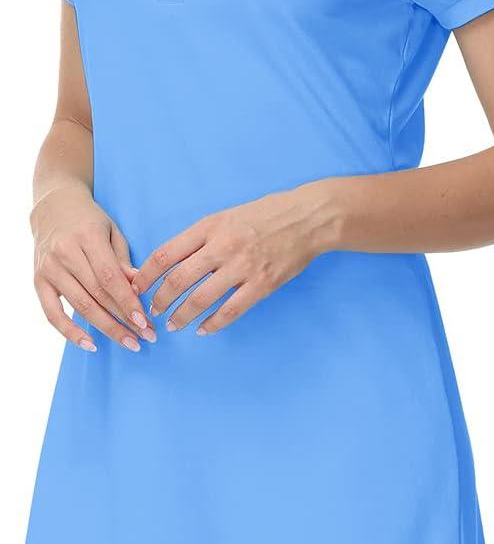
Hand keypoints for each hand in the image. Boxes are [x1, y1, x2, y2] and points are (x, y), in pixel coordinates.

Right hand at [31, 182, 156, 351]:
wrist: (53, 207)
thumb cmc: (88, 219)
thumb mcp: (112, 231)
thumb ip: (123, 260)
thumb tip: (139, 289)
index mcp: (87, 237)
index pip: (110, 278)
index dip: (128, 302)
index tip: (145, 322)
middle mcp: (65, 253)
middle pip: (97, 295)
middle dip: (123, 320)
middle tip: (145, 337)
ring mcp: (49, 268)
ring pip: (80, 306)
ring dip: (106, 328)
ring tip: (129, 342)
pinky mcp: (38, 280)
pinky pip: (52, 313)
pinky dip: (70, 332)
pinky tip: (90, 344)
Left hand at [133, 184, 336, 335]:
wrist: (307, 218)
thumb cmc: (264, 215)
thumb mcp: (226, 216)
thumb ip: (200, 237)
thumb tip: (171, 262)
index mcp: (209, 226)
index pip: (166, 254)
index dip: (146, 275)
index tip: (136, 287)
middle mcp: (223, 246)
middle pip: (178, 280)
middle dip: (160, 300)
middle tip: (152, 312)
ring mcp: (243, 267)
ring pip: (201, 299)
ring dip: (182, 316)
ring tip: (173, 325)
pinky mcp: (262, 284)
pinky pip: (231, 310)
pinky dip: (213, 323)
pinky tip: (203, 329)